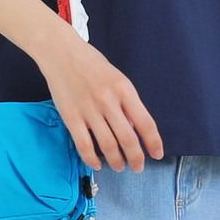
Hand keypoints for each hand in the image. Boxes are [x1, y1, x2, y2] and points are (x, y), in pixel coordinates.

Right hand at [33, 23, 164, 172]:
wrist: (61, 53)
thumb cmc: (91, 64)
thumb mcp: (117, 78)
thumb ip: (126, 102)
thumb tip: (133, 129)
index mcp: (124, 89)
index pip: (145, 122)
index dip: (153, 142)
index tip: (157, 154)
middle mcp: (108, 101)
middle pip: (127, 139)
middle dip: (136, 158)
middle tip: (138, 167)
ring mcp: (89, 110)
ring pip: (107, 146)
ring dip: (116, 161)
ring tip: (119, 166)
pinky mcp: (71, 117)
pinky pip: (84, 145)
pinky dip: (92, 159)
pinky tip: (97, 164)